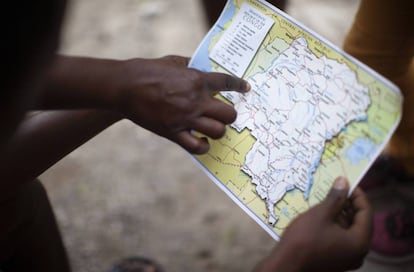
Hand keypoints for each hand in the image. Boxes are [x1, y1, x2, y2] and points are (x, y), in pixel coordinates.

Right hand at [115, 56, 249, 153]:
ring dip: (219, 130)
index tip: (246, 88)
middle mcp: (195, 101)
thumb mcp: (173, 61)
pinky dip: (203, 146)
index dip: (239, 86)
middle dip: (230, 115)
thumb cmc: (147, 70)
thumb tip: (205, 69)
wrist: (125, 87)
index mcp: (196, 80)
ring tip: (213, 128)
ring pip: (218, 131)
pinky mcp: (173, 132)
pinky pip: (197, 147)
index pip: (226, 82)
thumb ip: (192, 66)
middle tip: (225, 114)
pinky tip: (202, 141)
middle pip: (229, 114)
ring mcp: (185, 118)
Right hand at [255, 177, 372, 271]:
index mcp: (360, 242)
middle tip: (335, 189)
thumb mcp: (320, 214)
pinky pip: (339, 239)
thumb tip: (344, 182)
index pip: (366, 212)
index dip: (357, 195)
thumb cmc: (304, 239)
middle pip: (358, 222)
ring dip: (338, 214)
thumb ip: (335, 198)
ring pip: (347, 231)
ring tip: (325, 199)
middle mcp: (358, 253)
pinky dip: (333, 226)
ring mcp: (346, 259)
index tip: (346, 182)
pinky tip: (320, 215)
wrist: (286, 265)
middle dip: (347, 204)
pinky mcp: (334, 261)